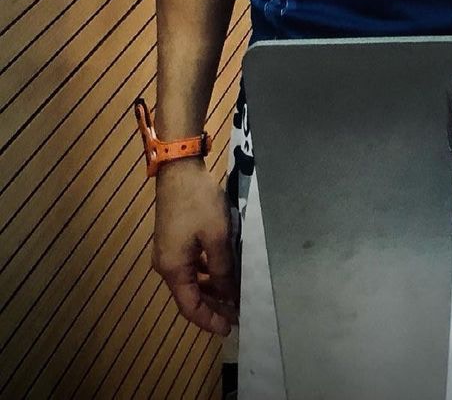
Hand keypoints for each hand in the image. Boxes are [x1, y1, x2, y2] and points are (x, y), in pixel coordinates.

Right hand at [153, 159, 238, 335]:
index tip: (229, 329)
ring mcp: (168, 252)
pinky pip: (190, 266)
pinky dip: (206, 273)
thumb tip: (229, 293)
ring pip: (191, 281)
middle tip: (236, 313)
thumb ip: (223, 268)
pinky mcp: (173, 240)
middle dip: (213, 307)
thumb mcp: (217, 236)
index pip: (190, 307)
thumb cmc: (198, 203)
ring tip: (233, 295)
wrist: (179, 169)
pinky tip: (222, 272)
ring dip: (211, 289)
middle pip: (189, 296)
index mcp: (173, 269)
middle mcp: (166, 266)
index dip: (209, 320)